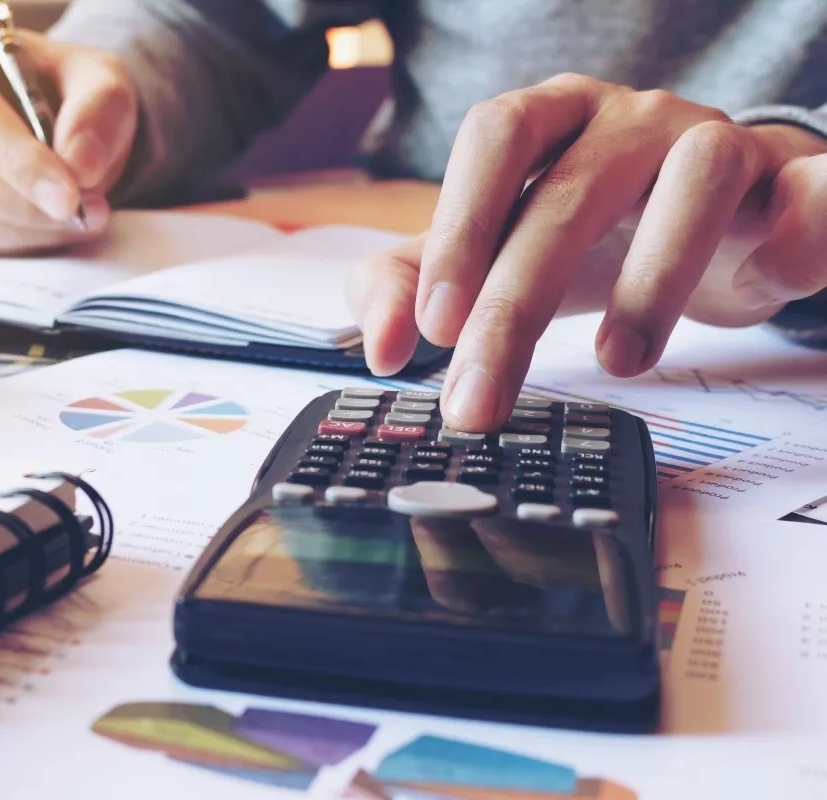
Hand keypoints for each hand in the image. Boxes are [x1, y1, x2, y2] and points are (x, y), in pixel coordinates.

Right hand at [0, 12, 137, 253]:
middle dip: (20, 203)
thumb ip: (98, 112)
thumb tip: (80, 166)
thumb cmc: (64, 87)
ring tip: (76, 222)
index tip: (68, 194)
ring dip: (20, 229)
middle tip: (81, 215)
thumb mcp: (100, 80)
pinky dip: (9, 242)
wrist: (51, 114)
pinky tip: (47, 229)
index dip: (16, 158)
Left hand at [349, 73, 826, 430]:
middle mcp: (631, 118)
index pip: (496, 138)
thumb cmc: (594, 235)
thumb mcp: (494, 255)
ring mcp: (718, 141)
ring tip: (617, 364)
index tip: (434, 327)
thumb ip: (416, 285)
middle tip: (480, 398)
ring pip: (694, 178)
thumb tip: (381, 351)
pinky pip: (810, 189)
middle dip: (515, 304)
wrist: (723, 222)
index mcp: (552, 120)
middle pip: (568, 191)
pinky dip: (798, 226)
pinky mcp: (792, 181)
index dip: (461, 224)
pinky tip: (763, 279)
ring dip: (651, 279)